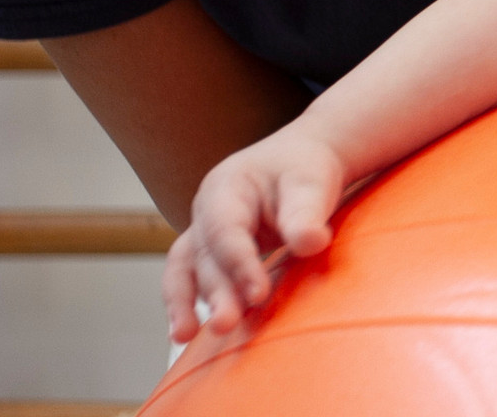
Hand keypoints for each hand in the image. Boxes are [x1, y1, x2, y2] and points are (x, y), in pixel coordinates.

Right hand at [161, 125, 346, 342]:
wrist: (302, 161)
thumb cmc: (305, 169)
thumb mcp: (312, 182)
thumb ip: (308, 214)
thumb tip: (312, 243)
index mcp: (227, 186)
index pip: (227, 230)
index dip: (239, 263)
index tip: (259, 294)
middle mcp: (207, 210)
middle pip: (205, 255)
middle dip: (215, 291)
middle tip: (226, 324)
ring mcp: (205, 233)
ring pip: (185, 269)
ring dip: (184, 303)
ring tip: (183, 336)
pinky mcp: (213, 254)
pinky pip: (192, 278)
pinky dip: (188, 303)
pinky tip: (187, 333)